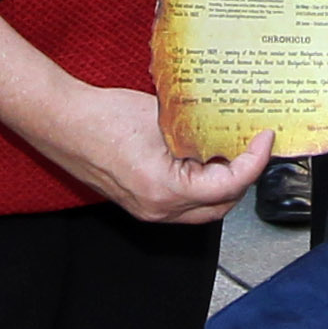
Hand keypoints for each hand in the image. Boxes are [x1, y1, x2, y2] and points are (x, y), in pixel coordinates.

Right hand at [58, 86, 265, 222]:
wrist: (63, 122)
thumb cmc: (103, 117)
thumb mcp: (166, 117)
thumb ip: (201, 131)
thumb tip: (231, 128)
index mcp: (167, 190)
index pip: (229, 185)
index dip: (254, 161)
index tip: (264, 140)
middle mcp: (158, 209)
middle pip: (221, 205)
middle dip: (243, 176)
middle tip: (250, 145)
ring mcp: (148, 211)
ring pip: (202, 208)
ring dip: (222, 183)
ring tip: (229, 150)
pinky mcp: (141, 203)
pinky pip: (182, 203)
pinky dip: (200, 185)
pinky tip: (202, 158)